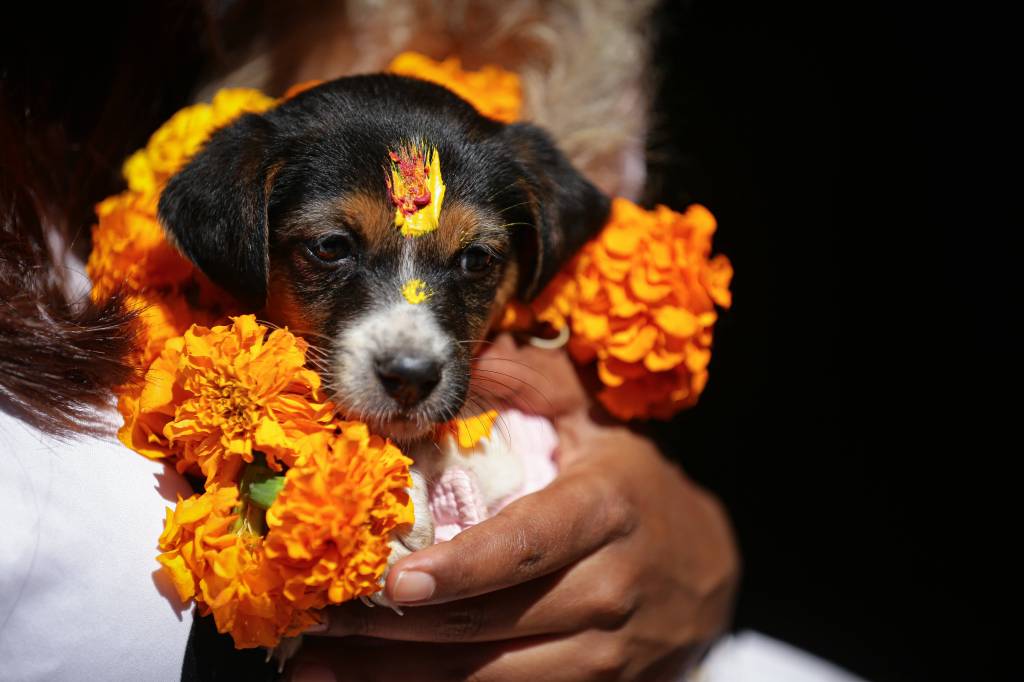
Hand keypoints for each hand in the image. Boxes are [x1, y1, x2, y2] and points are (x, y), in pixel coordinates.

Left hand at [290, 338, 738, 680]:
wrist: (706, 571)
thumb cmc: (636, 485)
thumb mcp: (601, 421)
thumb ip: (538, 381)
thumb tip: (469, 356)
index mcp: (605, 509)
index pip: (527, 544)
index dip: (461, 568)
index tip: (390, 582)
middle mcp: (607, 588)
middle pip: (491, 621)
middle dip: (395, 629)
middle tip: (315, 616)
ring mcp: (605, 653)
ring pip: (489, 676)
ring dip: (396, 677)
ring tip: (317, 665)